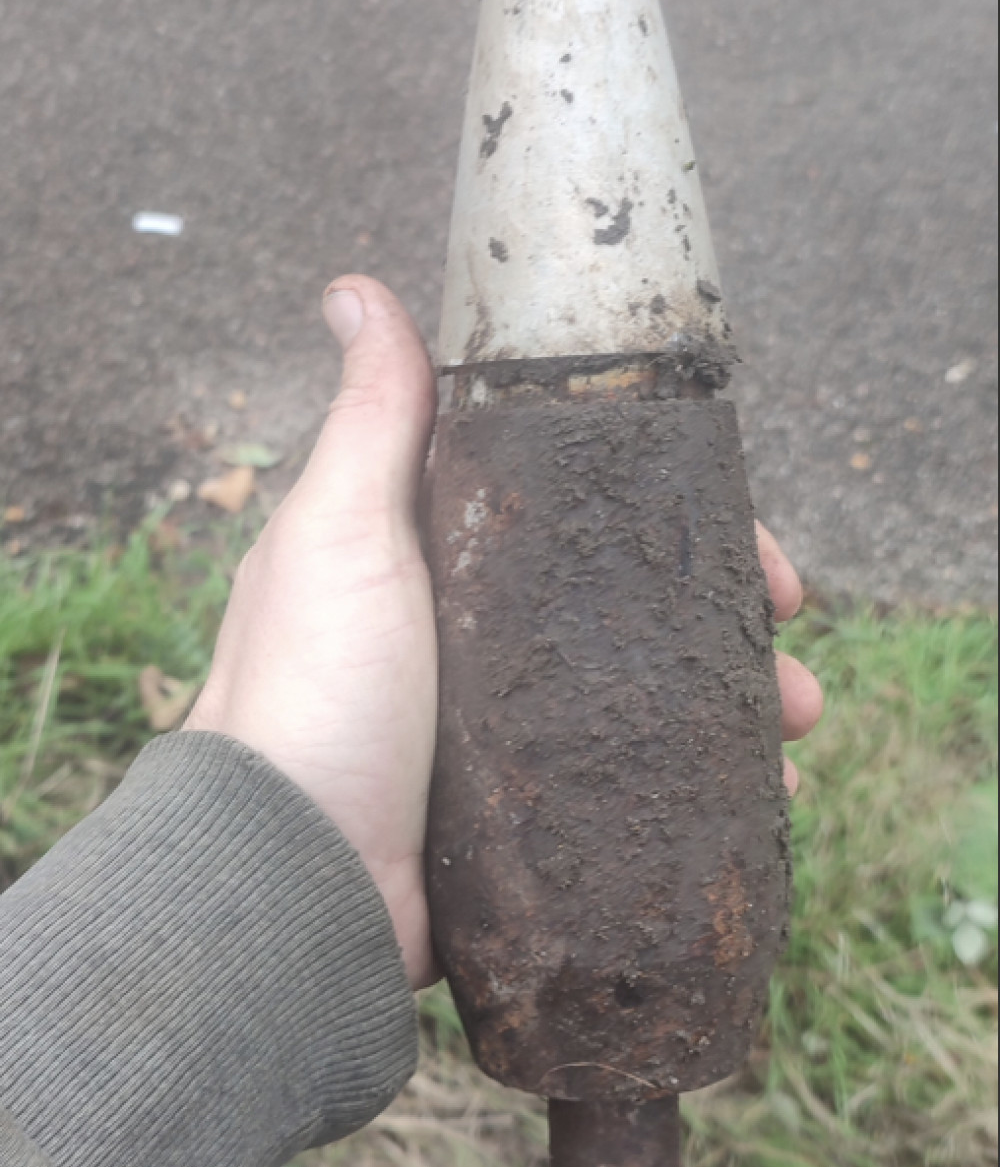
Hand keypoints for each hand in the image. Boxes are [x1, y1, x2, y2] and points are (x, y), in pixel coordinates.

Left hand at [186, 275, 821, 990]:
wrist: (285, 879)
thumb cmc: (307, 689)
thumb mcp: (341, 530)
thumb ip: (371, 418)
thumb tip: (354, 286)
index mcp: (439, 562)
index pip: (578, 508)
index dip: (661, 505)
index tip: (733, 514)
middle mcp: (476, 642)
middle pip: (628, 601)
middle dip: (721, 609)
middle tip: (786, 630)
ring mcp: (507, 733)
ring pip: (649, 694)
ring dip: (734, 699)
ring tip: (800, 722)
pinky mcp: (529, 818)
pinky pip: (635, 786)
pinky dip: (701, 782)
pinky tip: (762, 791)